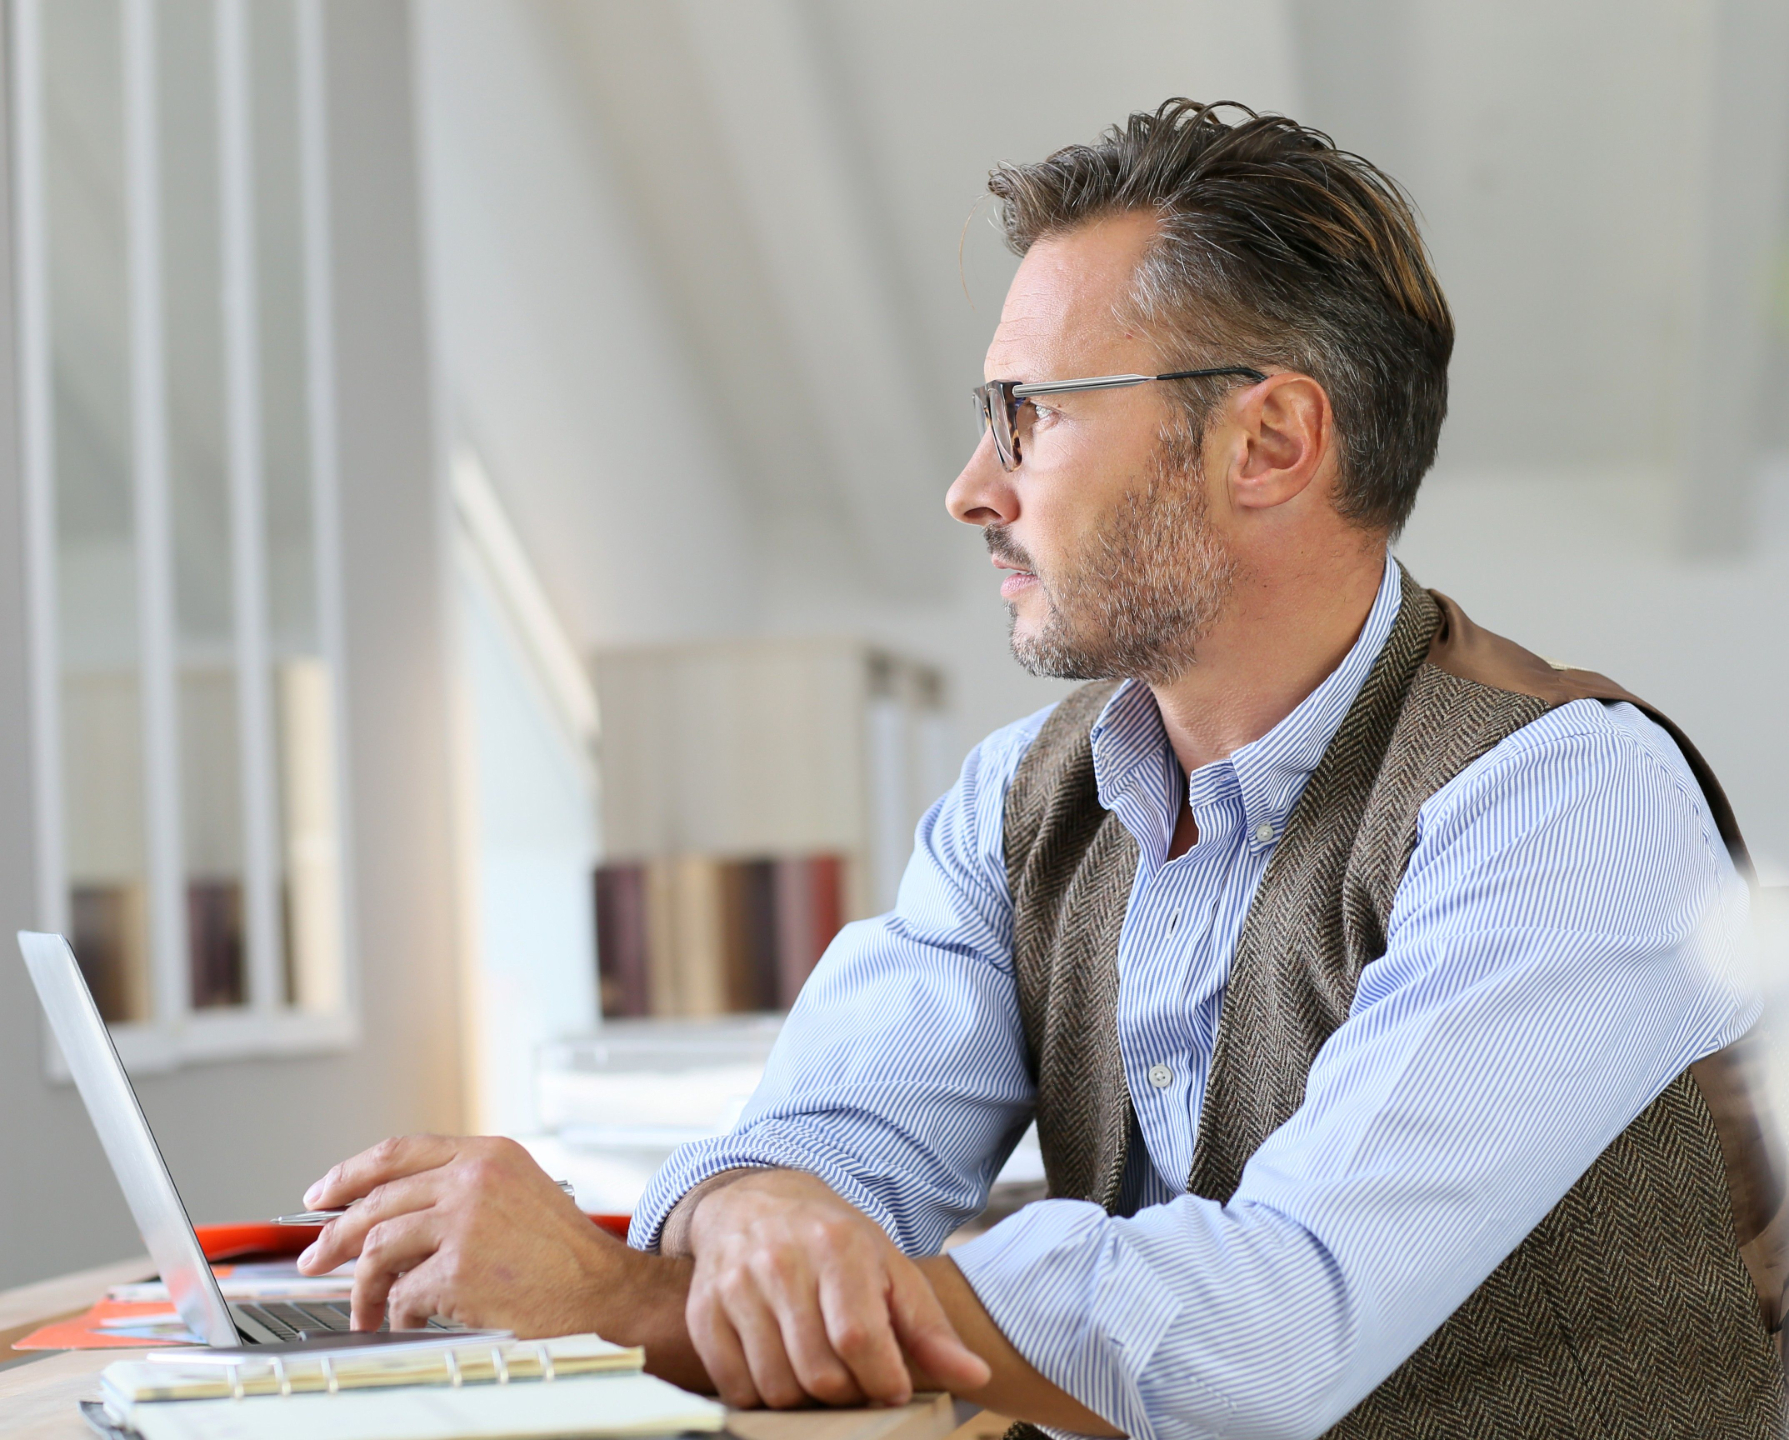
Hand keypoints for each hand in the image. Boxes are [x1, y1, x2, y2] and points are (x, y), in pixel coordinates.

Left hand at [297, 1135, 639, 1336]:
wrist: (599, 1288)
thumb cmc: (562, 1250)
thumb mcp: (518, 1190)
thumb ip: (462, 1187)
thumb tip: (392, 1214)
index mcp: (486, 1154)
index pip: (399, 1151)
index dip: (350, 1173)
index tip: (323, 1194)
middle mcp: (474, 1179)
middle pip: (377, 1199)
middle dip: (334, 1234)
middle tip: (316, 1256)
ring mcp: (465, 1222)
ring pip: (378, 1247)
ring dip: (361, 1285)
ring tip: (363, 1307)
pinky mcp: (459, 1269)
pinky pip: (404, 1293)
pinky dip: (398, 1313)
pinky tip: (409, 1320)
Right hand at [684, 1169, 991, 1408]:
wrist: (757, 1203)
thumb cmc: (833, 1240)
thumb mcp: (889, 1267)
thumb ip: (929, 1327)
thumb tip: (975, 1375)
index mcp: (836, 1246)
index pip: (858, 1338)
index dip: (881, 1379)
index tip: (892, 1386)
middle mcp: (779, 1263)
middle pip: (818, 1373)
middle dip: (848, 1392)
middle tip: (856, 1378)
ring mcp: (735, 1287)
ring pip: (776, 1388)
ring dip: (806, 1399)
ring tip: (821, 1371)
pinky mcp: (704, 1313)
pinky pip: (735, 1388)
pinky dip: (762, 1396)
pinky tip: (782, 1368)